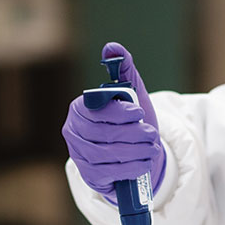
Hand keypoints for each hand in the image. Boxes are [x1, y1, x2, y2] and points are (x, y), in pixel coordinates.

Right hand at [62, 42, 166, 198]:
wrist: (136, 154)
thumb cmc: (131, 122)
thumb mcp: (132, 94)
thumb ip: (124, 70)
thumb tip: (111, 47)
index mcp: (79, 109)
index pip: (95, 110)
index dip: (118, 112)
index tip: (139, 112)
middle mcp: (72, 132)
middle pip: (102, 134)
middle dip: (132, 134)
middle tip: (152, 134)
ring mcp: (79, 156)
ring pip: (107, 154)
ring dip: (135, 151)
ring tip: (152, 148)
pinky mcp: (90, 177)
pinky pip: (109, 173)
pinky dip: (131, 168)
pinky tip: (144, 163)